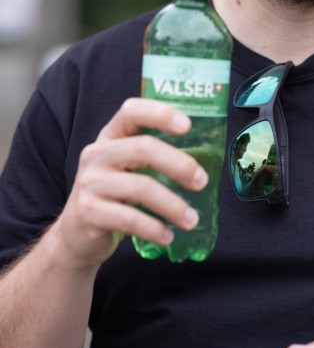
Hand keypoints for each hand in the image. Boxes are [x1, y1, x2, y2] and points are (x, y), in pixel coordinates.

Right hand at [49, 98, 207, 269]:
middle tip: (201, 181)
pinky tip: (168, 236)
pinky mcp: (88, 212)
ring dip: (172, 205)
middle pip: (143, 148)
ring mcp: (89, 183)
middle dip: (178, 164)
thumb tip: (204, 159)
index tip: (187, 125)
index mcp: (110, 136)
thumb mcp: (126, 168)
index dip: (160, 113)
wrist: (76, 235)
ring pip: (140, 187)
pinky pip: (129, 218)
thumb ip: (153, 157)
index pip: (132, 111)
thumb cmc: (113, 195)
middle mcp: (96, 154)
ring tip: (191, 219)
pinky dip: (154, 228)